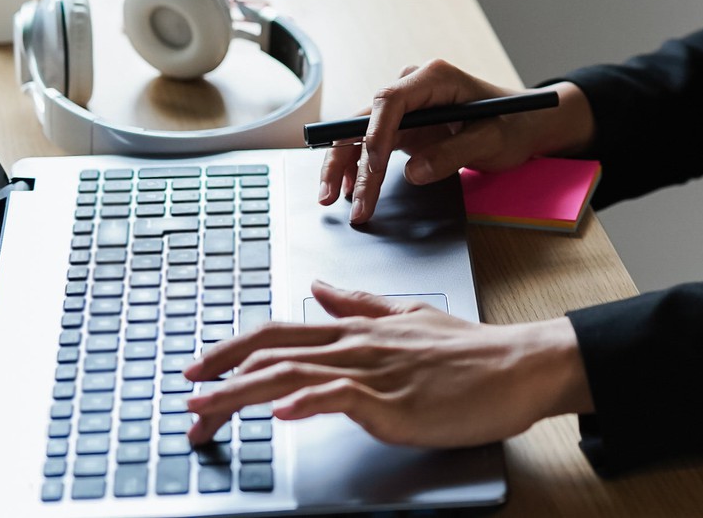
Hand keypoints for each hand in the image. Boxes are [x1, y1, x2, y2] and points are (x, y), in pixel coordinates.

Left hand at [182, 281, 592, 446]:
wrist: (518, 366)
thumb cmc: (469, 352)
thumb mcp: (408, 318)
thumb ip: (361, 305)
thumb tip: (321, 289)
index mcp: (357, 329)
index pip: (280, 331)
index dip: (233, 348)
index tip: (200, 369)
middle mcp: (357, 345)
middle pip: (273, 350)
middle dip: (220, 375)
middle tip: (184, 400)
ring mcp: (374, 372)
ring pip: (293, 374)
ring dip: (241, 394)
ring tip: (206, 411)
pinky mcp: (394, 401)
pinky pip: (341, 397)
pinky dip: (307, 402)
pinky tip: (281, 412)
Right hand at [320, 59, 592, 221]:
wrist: (524, 123)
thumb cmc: (513, 125)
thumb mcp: (491, 141)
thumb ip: (453, 154)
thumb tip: (412, 172)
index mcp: (434, 78)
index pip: (390, 102)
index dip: (373, 137)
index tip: (371, 173)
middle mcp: (413, 86)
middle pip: (365, 118)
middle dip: (347, 158)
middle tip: (335, 198)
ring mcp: (406, 106)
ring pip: (360, 132)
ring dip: (344, 165)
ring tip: (330, 199)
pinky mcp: (404, 125)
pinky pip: (371, 144)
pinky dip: (357, 167)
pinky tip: (346, 190)